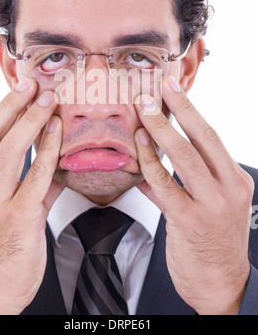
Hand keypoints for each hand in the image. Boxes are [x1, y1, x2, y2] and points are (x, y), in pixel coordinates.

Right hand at [0, 79, 63, 313]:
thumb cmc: (2, 247)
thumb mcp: (6, 210)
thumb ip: (33, 184)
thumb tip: (58, 163)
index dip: (2, 110)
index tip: (19, 89)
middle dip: (13, 106)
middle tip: (33, 85)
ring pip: (10, 152)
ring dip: (31, 122)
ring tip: (48, 101)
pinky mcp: (18, 218)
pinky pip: (37, 178)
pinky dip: (48, 152)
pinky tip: (58, 134)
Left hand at [134, 76, 253, 314]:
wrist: (222, 286)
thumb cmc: (214, 243)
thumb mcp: (211, 206)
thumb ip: (184, 183)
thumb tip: (150, 162)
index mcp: (235, 179)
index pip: (211, 136)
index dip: (190, 109)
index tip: (173, 88)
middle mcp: (228, 188)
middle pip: (201, 138)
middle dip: (178, 109)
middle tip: (156, 88)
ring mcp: (212, 205)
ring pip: (184, 157)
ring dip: (160, 130)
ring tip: (143, 110)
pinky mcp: (190, 221)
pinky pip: (165, 186)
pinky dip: (149, 164)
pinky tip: (137, 149)